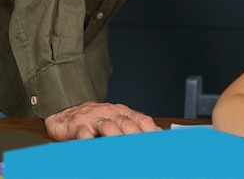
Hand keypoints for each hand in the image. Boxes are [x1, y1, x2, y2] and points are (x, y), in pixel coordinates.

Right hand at [44, 101, 160, 140]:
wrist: (65, 112)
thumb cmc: (93, 119)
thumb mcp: (115, 119)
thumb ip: (132, 126)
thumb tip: (154, 136)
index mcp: (122, 112)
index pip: (141, 119)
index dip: (151, 130)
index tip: (160, 140)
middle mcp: (110, 113)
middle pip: (127, 124)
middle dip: (137, 137)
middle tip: (144, 150)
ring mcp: (94, 119)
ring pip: (108, 127)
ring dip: (117, 138)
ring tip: (124, 150)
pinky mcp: (77, 126)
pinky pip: (84, 134)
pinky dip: (90, 142)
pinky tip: (95, 147)